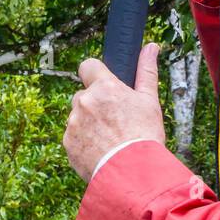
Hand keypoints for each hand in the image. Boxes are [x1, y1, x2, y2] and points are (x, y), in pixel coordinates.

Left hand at [63, 42, 165, 182]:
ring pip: (77, 117)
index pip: (88, 65)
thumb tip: (151, 47)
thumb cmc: (144, 135)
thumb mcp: (150, 101)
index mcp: (104, 87)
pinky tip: (102, 151)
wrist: (132, 173)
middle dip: (94, 104)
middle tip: (114, 120)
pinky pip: (73, 137)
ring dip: (88, 123)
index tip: (104, 85)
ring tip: (110, 139)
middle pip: (83, 95)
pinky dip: (84, 142)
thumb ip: (146, 71)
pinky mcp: (67, 144)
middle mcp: (84, 101)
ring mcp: (73, 123)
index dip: (96, 74)